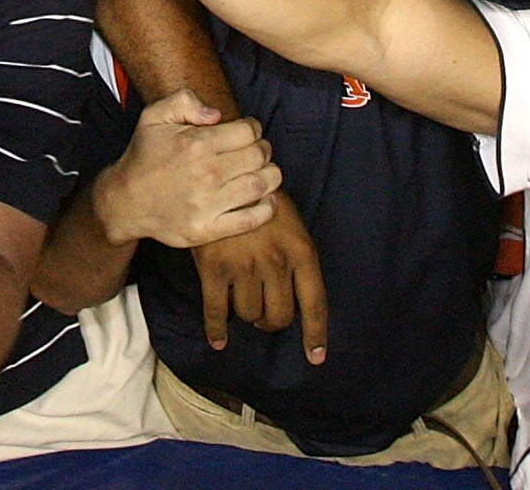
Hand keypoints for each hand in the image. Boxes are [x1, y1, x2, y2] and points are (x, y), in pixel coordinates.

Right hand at [91, 91, 280, 250]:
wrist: (125, 200)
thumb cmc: (144, 156)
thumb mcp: (153, 116)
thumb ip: (184, 100)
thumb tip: (216, 114)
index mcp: (196, 144)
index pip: (247, 132)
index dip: (254, 127)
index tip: (248, 131)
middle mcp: (205, 174)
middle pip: (258, 157)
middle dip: (264, 149)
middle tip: (257, 150)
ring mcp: (208, 204)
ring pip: (261, 185)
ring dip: (271, 175)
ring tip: (264, 170)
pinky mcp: (208, 229)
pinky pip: (251, 220)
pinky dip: (267, 209)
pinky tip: (266, 199)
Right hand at [189, 190, 329, 363]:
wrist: (221, 173)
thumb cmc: (260, 197)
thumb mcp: (290, 220)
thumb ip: (296, 256)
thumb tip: (298, 299)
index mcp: (300, 249)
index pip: (314, 303)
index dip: (315, 335)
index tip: (315, 358)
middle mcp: (275, 261)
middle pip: (278, 316)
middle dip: (271, 320)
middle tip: (264, 312)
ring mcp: (244, 265)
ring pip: (249, 314)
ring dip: (246, 314)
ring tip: (242, 301)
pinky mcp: (214, 267)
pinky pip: (216, 311)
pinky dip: (217, 330)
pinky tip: (219, 341)